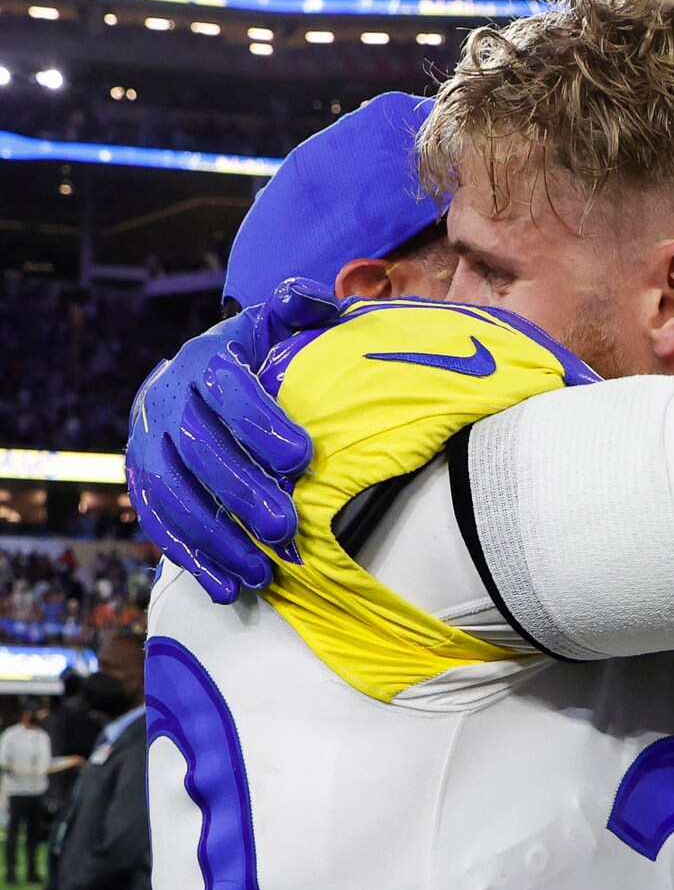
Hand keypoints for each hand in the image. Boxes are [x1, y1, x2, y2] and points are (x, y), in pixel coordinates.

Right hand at [126, 279, 338, 602]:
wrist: (189, 381)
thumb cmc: (250, 358)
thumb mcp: (272, 327)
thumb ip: (296, 310)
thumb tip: (317, 299)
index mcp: (206, 362)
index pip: (228, 392)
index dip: (261, 424)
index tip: (303, 457)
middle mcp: (168, 403)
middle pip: (198, 451)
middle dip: (242, 492)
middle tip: (286, 528)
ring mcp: (148, 446)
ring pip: (172, 494)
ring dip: (216, 537)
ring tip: (261, 572)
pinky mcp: (140, 483)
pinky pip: (158, 524)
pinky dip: (191, 558)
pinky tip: (226, 589)